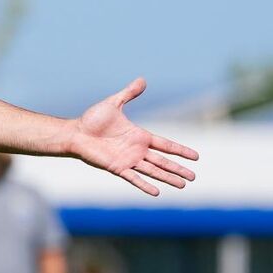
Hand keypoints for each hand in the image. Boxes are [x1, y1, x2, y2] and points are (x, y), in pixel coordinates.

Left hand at [69, 78, 198, 195]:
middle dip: (178, 169)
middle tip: (193, 177)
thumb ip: (128, 94)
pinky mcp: (117, 168)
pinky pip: (134, 178)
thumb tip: (142, 80)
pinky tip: (157, 192)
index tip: (196, 156)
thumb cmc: (92, 119)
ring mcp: (128, 160)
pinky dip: (145, 185)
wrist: (76, 132)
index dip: (180, 150)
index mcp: (140, 136)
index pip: (166, 144)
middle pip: (163, 161)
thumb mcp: (113, 103)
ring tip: (183, 185)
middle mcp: (137, 150)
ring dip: (167, 178)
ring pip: (153, 171)